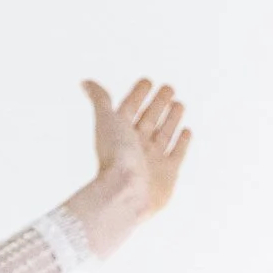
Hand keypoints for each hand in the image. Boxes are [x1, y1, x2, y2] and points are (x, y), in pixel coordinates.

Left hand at [79, 77, 192, 219]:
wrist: (127, 192)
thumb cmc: (115, 156)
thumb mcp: (107, 121)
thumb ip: (100, 100)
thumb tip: (85, 82)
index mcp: (119, 132)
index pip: (130, 107)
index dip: (138, 94)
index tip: (147, 80)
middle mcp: (135, 145)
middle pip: (149, 119)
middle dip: (158, 103)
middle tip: (169, 87)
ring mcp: (152, 159)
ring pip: (164, 133)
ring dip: (171, 118)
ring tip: (179, 103)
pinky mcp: (168, 173)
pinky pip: (177, 153)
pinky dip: (182, 141)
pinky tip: (187, 130)